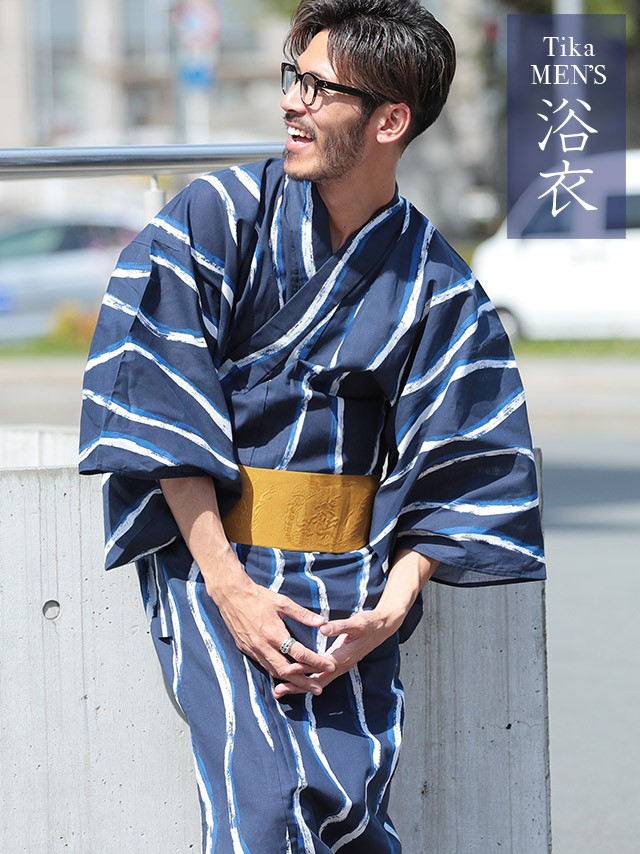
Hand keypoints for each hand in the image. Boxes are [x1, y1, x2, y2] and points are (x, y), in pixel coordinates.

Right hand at [207, 562, 335, 695]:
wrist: (231, 596)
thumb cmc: (258, 597)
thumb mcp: (282, 602)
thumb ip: (303, 615)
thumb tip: (322, 622)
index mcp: (274, 634)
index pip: (299, 654)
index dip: (316, 662)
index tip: (330, 666)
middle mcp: (263, 646)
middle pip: (287, 671)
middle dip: (304, 682)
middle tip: (318, 689)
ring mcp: (253, 650)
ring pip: (274, 672)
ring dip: (291, 681)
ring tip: (305, 686)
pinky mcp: (246, 650)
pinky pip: (264, 666)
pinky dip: (276, 673)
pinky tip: (285, 676)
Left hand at [272, 609, 396, 698]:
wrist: (382, 627)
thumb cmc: (368, 624)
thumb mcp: (356, 623)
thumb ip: (339, 626)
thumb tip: (324, 629)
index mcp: (343, 657)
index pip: (318, 666)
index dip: (302, 668)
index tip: (287, 670)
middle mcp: (340, 666)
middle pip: (315, 681)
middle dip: (297, 686)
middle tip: (278, 691)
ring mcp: (339, 667)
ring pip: (317, 681)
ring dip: (299, 687)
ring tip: (281, 691)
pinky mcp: (337, 664)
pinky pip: (320, 677)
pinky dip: (307, 681)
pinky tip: (296, 681)